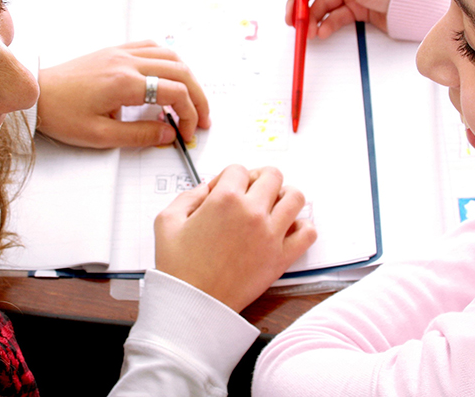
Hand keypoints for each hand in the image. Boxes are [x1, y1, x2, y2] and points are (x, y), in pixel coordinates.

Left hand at [36, 40, 210, 148]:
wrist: (36, 94)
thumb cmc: (61, 114)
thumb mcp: (100, 135)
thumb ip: (139, 135)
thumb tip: (169, 134)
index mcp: (124, 83)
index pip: (175, 93)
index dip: (189, 115)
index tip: (187, 134)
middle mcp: (127, 61)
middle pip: (180, 70)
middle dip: (198, 96)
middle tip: (202, 119)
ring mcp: (121, 52)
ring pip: (170, 54)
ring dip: (187, 76)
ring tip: (191, 99)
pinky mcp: (114, 50)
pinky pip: (152, 47)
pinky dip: (169, 61)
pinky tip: (170, 76)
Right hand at [154, 165, 316, 312]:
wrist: (192, 304)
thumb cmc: (178, 267)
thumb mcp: (166, 221)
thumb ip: (188, 196)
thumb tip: (207, 189)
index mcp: (225, 200)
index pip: (238, 170)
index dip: (229, 178)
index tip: (224, 191)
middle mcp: (252, 213)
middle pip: (272, 176)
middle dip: (259, 179)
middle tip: (250, 193)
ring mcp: (271, 235)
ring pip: (295, 197)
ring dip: (284, 196)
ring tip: (271, 207)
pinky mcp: (281, 258)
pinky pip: (308, 233)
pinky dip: (301, 227)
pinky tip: (285, 230)